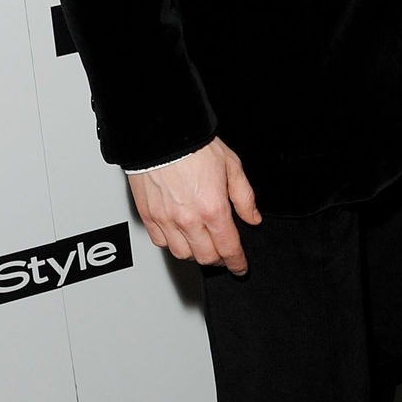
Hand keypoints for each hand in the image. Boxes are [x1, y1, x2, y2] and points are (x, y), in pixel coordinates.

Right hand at [127, 138, 259, 275]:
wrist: (161, 134)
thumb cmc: (194, 145)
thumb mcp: (231, 166)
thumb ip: (244, 197)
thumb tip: (252, 217)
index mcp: (213, 208)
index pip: (228, 248)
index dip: (237, 263)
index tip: (239, 267)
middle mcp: (188, 219)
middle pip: (206, 257)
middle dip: (219, 260)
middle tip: (224, 254)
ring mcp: (166, 220)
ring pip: (183, 254)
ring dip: (196, 254)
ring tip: (202, 243)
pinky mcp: (148, 216)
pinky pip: (161, 243)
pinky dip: (173, 244)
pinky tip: (180, 234)